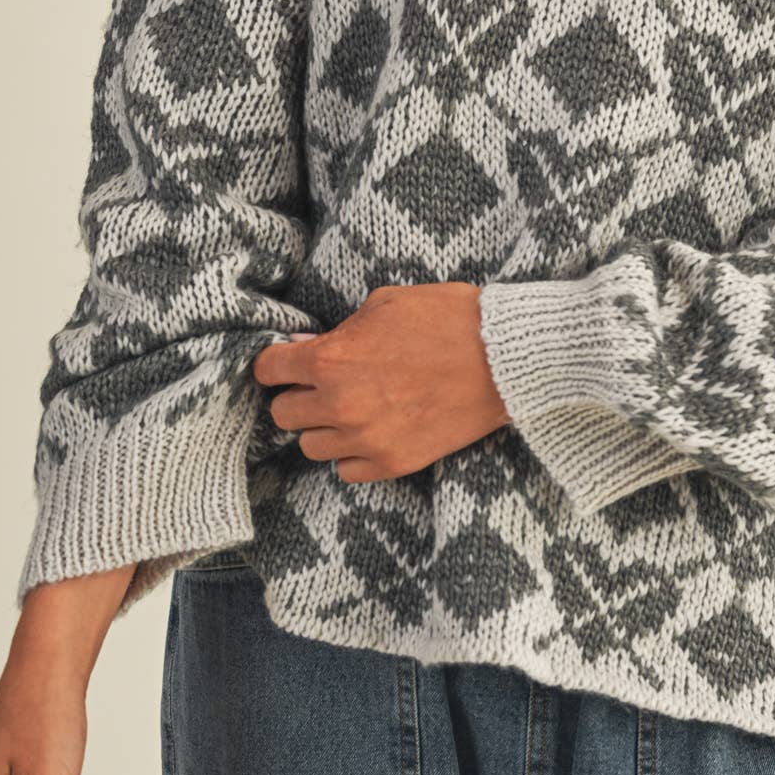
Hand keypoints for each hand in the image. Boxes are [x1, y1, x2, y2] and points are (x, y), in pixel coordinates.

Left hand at [251, 282, 510, 485]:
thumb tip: (308, 344)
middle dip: (298, 395)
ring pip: (310, 447)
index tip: (287, 362)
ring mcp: (366, 439)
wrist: (505, 359)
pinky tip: (371, 431)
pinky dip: (351, 454)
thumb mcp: (385, 303)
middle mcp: (340, 404)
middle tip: (322, 384)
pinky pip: (345, 471)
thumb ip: (340, 329)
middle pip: (283, 414)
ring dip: (323, 427)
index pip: (269, 370)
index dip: (277, 363)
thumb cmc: (448, 319)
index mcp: (332, 358)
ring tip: (350, 409)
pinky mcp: (393, 463)